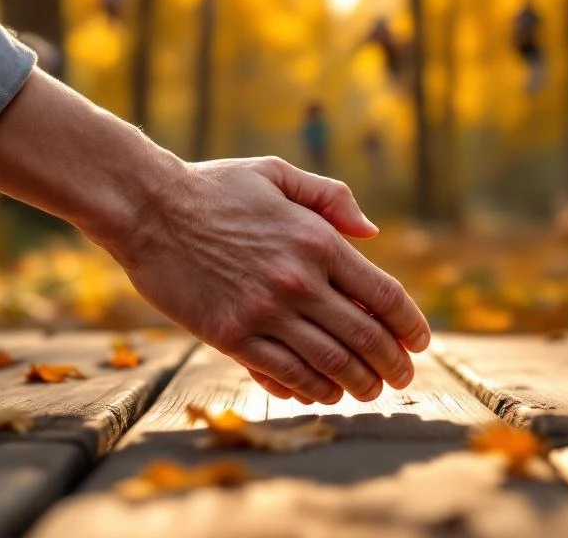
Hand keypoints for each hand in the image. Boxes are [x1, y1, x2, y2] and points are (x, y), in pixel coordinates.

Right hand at [116, 156, 430, 403]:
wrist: (148, 208)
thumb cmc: (214, 188)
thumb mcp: (276, 174)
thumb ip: (330, 197)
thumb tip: (371, 231)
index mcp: (317, 239)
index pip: (384, 294)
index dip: (410, 325)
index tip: (420, 342)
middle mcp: (299, 280)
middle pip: (365, 336)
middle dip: (392, 363)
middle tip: (402, 377)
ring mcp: (265, 311)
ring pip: (330, 362)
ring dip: (359, 383)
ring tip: (371, 391)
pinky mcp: (231, 335)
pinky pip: (285, 373)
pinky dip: (313, 389)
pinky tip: (325, 393)